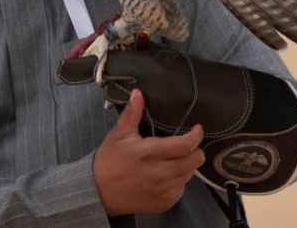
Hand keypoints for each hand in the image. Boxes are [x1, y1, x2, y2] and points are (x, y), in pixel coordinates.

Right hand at [92, 89, 205, 215]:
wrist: (100, 192)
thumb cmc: (109, 160)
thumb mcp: (118, 134)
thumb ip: (131, 113)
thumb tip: (138, 92)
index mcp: (148, 153)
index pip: (184, 145)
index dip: (195, 136)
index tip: (196, 129)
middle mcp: (159, 173)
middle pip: (194, 161)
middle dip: (195, 150)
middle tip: (185, 144)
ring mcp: (163, 190)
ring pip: (190, 174)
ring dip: (186, 164)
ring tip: (171, 159)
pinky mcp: (165, 203)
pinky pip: (182, 188)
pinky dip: (178, 180)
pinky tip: (164, 174)